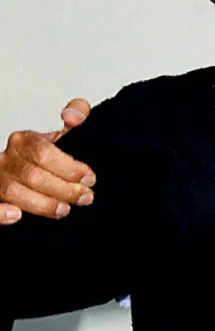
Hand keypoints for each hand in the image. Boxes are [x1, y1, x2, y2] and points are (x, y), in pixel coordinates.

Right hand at [0, 99, 94, 223]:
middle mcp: (7, 158)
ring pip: (13, 192)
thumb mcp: (64, 132)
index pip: (43, 152)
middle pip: (32, 175)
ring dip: (42, 204)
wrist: (30, 168)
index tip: (89, 177)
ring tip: (64, 209)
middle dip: (63, 189)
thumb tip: (73, 116)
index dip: (68, 167)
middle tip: (85, 197)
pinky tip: (17, 216)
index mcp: (23, 140)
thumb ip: (76, 114)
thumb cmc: (47, 154)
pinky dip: (1, 213)